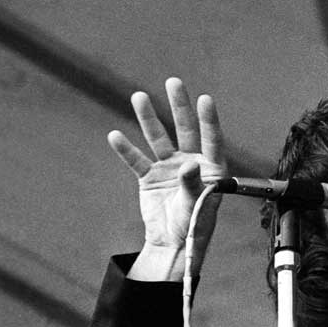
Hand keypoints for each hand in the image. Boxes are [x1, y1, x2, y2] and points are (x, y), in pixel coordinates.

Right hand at [107, 78, 225, 280]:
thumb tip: (188, 166)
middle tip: (174, 82)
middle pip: (185, 129)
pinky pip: (137, 160)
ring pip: (159, 138)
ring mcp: (169, 168)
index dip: (208, 120)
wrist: (173, 244)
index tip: (205, 99)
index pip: (211, 139)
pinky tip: (116, 136)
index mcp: (211, 168)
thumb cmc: (194, 226)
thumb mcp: (197, 206)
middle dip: (179, 106)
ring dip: (149, 119)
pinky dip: (126, 149)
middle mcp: (191, 163)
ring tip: (139, 97)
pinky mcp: (150, 177)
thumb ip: (193, 185)